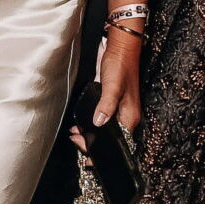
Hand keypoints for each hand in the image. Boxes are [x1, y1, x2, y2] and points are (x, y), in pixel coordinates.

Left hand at [69, 29, 143, 151]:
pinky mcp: (110, 103)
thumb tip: (98, 124)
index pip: (118, 143)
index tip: (88, 156)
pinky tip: (79, 126)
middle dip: (93, 144)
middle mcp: (125, 116)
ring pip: (104, 130)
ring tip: (74, 135)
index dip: (102, 151)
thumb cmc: (120, 65)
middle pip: (110, 139)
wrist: (119, 47)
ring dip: (90, 135)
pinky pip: (101, 120)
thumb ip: (106, 105)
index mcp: (130, 117)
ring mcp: (118, 110)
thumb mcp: (113, 86)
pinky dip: (90, 125)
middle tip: (75, 141)